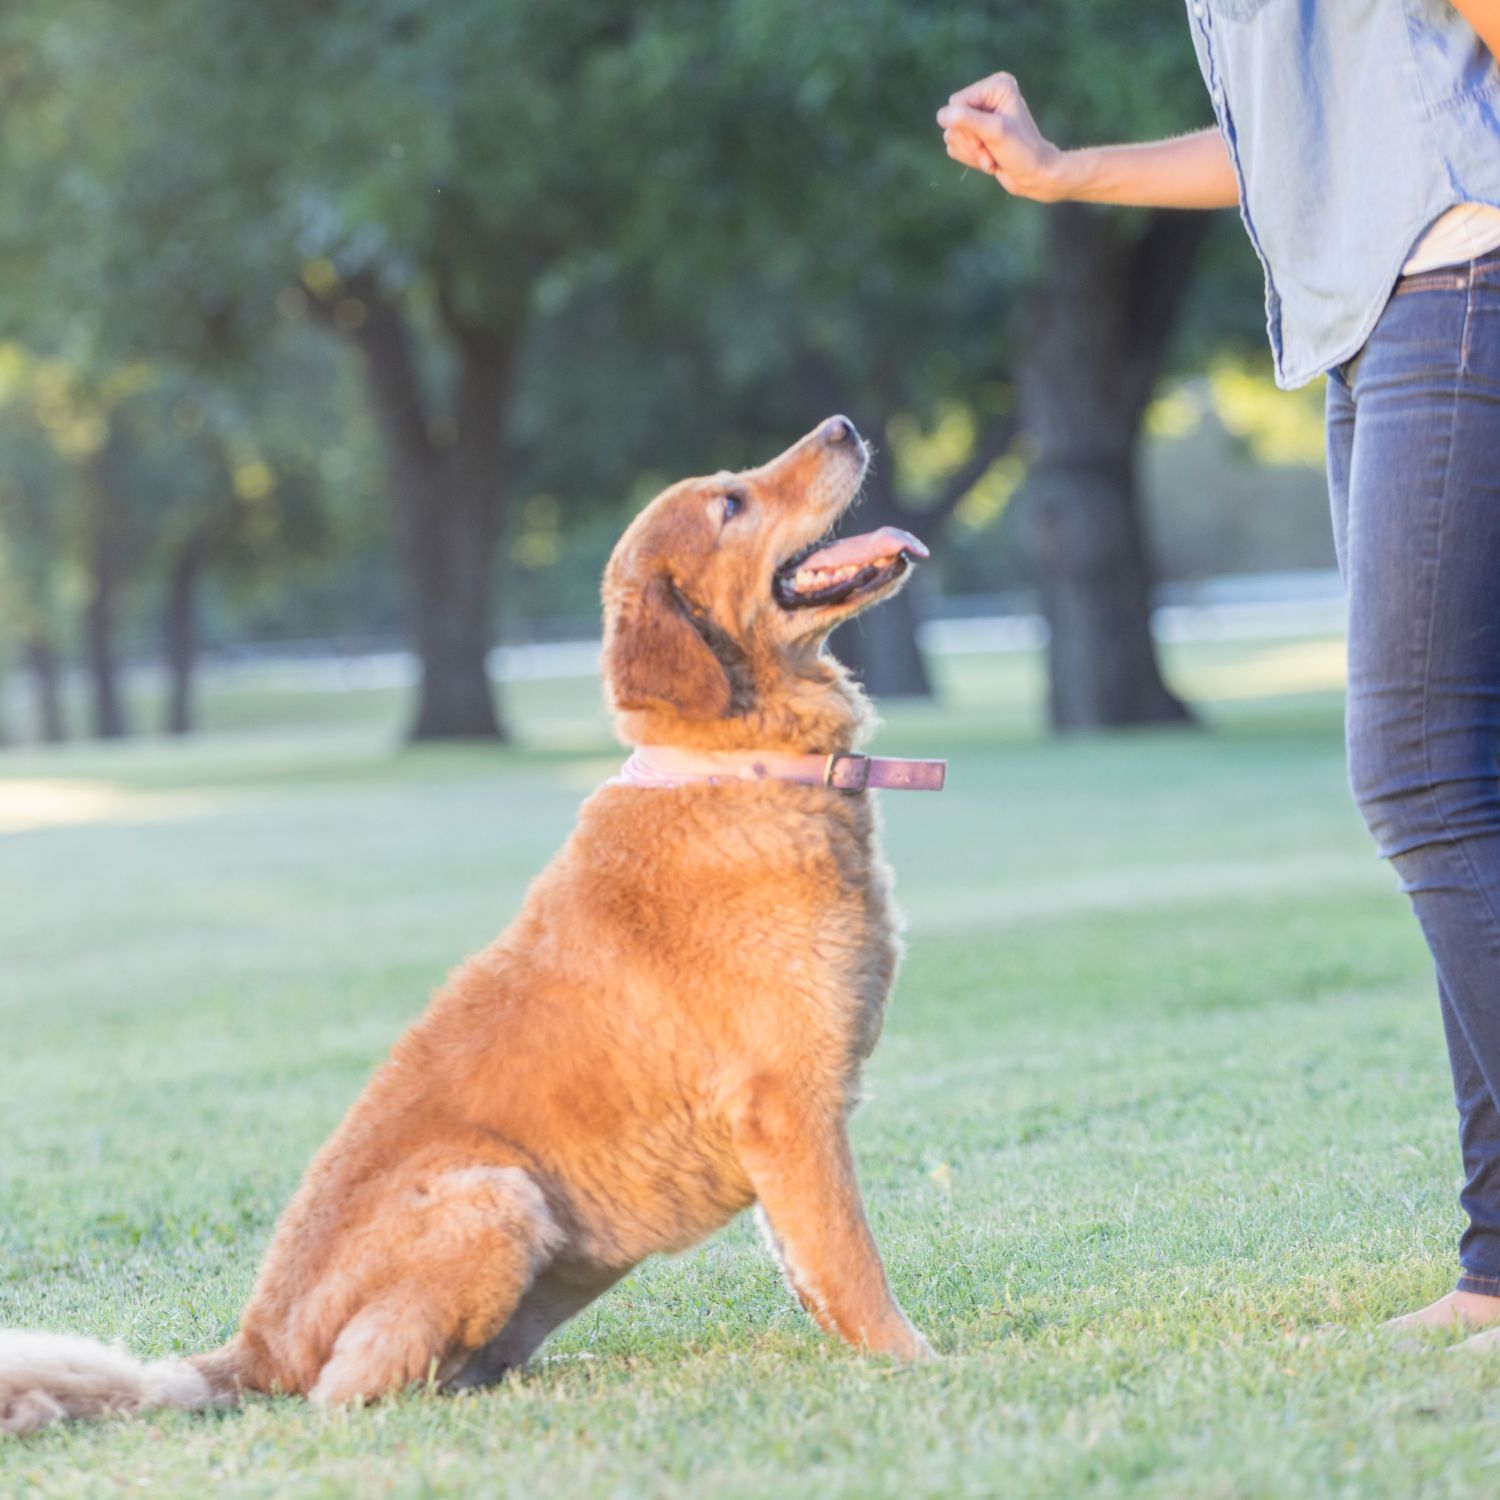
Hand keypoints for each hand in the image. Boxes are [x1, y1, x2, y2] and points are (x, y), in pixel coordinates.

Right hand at [937, 72, 1066, 202]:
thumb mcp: (995, 132)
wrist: (1034, 176)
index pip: (957, 103)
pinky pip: (954, 146)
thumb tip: (941, 116)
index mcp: (995, 86)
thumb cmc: (1021, 152)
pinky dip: (969, 158)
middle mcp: (986, 97)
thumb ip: (967, 120)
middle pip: (953, 119)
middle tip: (991, 152)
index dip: (967, 126)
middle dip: (971, 142)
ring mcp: (979, 116)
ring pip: (952, 135)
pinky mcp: (974, 134)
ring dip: (971, 153)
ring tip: (992, 158)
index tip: (989, 140)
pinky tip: (987, 160)